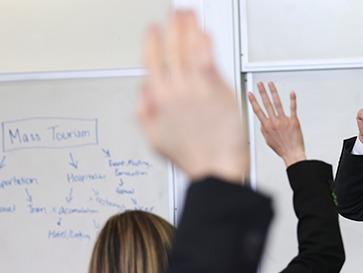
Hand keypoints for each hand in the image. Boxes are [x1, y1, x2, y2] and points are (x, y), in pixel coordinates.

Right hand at [137, 10, 247, 182]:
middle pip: (172, 50)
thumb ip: (144, 112)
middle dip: (173, 27)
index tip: (153, 29)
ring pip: (191, 51)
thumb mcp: (155, 139)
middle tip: (175, 12)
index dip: (152, 42)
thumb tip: (143, 90)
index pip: (151, 61)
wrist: (217, 168)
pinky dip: (206, 45)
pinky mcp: (219, 90)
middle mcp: (177, 90)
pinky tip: (205, 33)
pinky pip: (210, 61)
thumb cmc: (191, 157)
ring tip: (189, 14)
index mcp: (158, 100)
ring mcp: (198, 88)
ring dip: (189, 29)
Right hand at [247, 81, 305, 166]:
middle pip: (266, 104)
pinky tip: (292, 93)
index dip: (253, 101)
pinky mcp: (294, 121)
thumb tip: (262, 122)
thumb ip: (264, 129)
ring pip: (278, 103)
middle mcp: (274, 122)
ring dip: (273, 92)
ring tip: (271, 84)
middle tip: (260, 84)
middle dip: (262, 92)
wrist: (292, 153)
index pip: (258, 110)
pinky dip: (292, 100)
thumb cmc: (281, 148)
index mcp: (267, 126)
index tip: (250, 93)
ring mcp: (284, 120)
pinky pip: (293, 108)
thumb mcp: (268, 140)